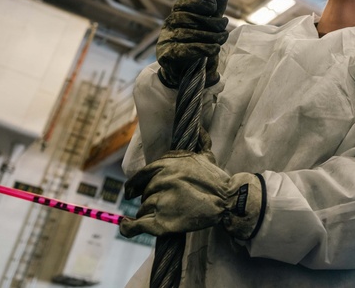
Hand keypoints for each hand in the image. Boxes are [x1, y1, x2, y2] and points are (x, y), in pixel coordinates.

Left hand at [119, 150, 263, 239]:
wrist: (227, 200)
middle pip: (144, 192)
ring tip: (166, 213)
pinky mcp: (160, 222)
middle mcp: (160, 181)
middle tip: (164, 202)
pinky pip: (136, 225)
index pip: (141, 175)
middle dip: (151, 198)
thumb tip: (199, 127)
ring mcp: (159, 201)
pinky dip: (128, 227)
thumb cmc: (215, 179)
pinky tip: (127, 225)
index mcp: (166, 165)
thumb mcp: (206, 156)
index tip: (130, 192)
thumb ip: (200, 141)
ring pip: (143, 208)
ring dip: (150, 211)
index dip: (134, 185)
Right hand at [156, 0, 234, 87]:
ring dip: (210, 37)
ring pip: (188, 33)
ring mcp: (166, 40)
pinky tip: (213, 49)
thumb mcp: (214, 17)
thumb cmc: (202, 39)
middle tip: (224, 29)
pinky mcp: (166, 56)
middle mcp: (169, 24)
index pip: (185, 1)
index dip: (201, 1)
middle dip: (211, 23)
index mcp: (179, 12)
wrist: (189, 72)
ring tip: (220, 41)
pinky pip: (184, 49)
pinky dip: (202, 49)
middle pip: (188, 18)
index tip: (214, 7)